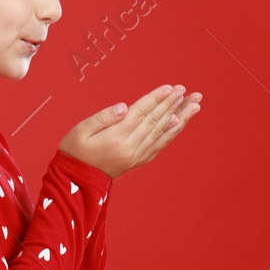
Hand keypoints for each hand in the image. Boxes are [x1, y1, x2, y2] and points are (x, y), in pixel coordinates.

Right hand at [58, 84, 203, 179]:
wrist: (76, 182)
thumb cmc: (74, 151)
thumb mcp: (80, 130)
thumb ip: (103, 117)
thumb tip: (124, 106)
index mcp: (116, 137)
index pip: (141, 113)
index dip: (157, 99)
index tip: (171, 87)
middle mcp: (130, 148)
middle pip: (155, 121)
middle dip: (173, 104)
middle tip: (187, 91)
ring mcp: (136, 156)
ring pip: (162, 133)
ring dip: (180, 117)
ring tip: (195, 105)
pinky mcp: (138, 161)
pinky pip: (159, 145)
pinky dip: (170, 133)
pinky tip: (179, 122)